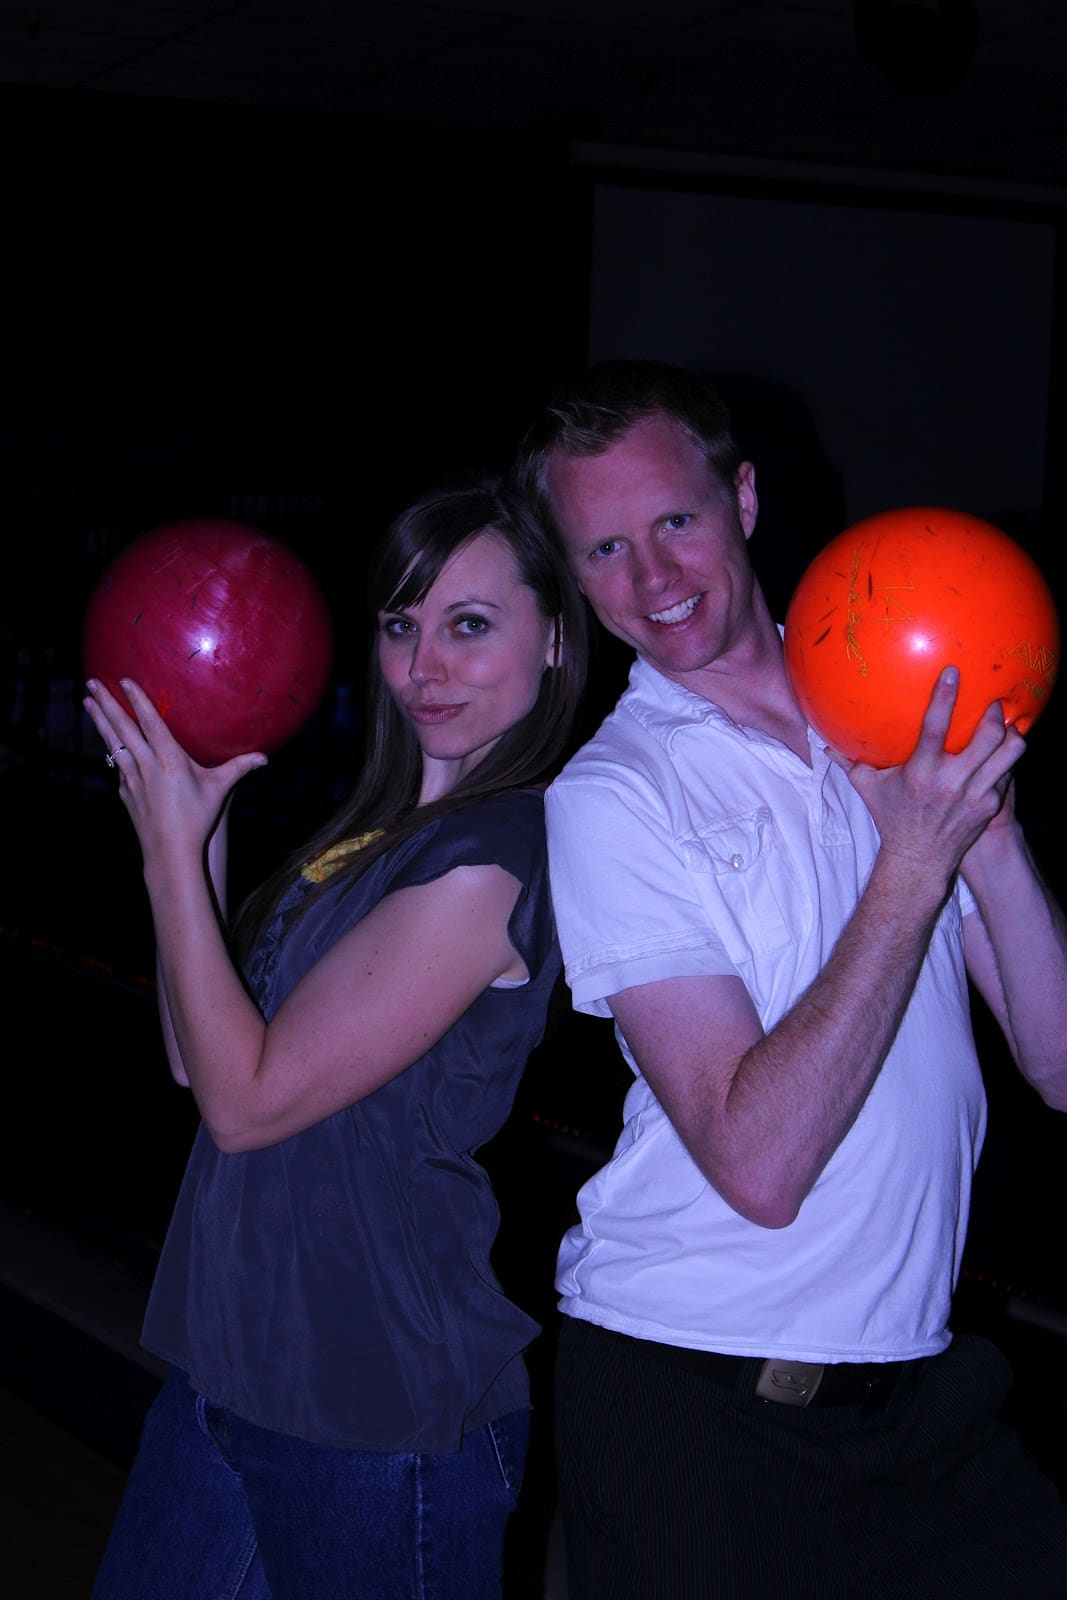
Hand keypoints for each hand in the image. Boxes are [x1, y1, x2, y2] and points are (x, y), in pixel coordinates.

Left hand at [83, 677, 266, 866]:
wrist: (170, 851)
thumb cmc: (198, 818)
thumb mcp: (219, 789)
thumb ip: (239, 768)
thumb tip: (264, 758)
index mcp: (168, 760)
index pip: (150, 723)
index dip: (138, 700)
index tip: (124, 681)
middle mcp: (146, 766)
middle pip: (122, 729)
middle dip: (107, 704)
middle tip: (92, 682)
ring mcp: (131, 779)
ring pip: (112, 744)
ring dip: (99, 721)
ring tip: (88, 702)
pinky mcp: (125, 792)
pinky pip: (118, 766)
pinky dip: (111, 750)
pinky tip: (109, 744)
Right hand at [827, 667, 1023, 882]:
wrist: (919, 860)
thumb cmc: (892, 818)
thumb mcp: (868, 789)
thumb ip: (849, 762)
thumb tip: (825, 743)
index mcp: (921, 772)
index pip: (935, 728)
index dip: (945, 697)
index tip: (952, 672)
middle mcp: (951, 782)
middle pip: (986, 737)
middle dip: (994, 714)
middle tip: (993, 702)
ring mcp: (975, 795)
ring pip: (1008, 755)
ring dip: (1011, 734)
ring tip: (1009, 723)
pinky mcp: (989, 806)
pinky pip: (1007, 775)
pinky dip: (1006, 760)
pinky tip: (1005, 752)